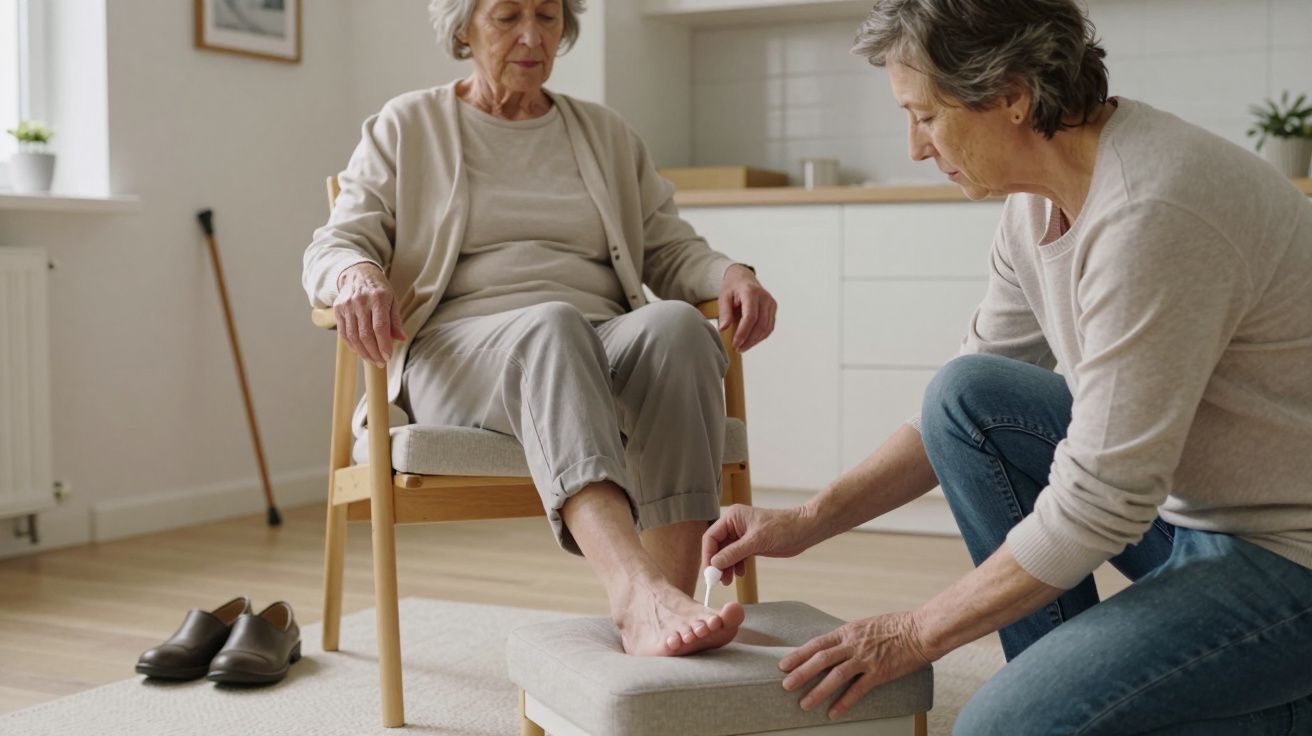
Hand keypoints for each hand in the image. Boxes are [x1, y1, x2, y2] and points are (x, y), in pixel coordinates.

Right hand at [334, 262, 406, 367]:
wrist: (358, 274)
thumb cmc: (379, 289)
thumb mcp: (392, 300)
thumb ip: (396, 321)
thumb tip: (402, 339)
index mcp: (378, 298)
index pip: (380, 327)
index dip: (384, 345)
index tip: (388, 357)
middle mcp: (360, 302)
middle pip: (365, 334)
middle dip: (374, 352)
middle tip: (381, 362)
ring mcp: (347, 306)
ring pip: (353, 336)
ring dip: (363, 352)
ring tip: (372, 360)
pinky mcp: (338, 310)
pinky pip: (343, 333)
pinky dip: (352, 345)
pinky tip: (360, 352)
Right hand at [702, 505, 816, 585]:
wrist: (804, 530)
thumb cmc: (783, 528)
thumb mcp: (757, 541)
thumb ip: (734, 552)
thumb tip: (715, 563)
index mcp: (732, 517)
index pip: (711, 536)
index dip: (708, 554)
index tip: (709, 572)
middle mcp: (734, 525)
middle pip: (717, 546)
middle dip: (717, 563)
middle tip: (717, 580)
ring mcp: (742, 535)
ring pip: (726, 553)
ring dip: (726, 567)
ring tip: (728, 581)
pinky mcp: (750, 544)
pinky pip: (736, 556)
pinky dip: (736, 566)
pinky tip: (740, 574)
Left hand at [717, 264, 776, 351]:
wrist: (743, 277)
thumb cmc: (732, 287)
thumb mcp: (724, 296)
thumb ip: (724, 312)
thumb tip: (723, 329)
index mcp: (751, 292)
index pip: (751, 317)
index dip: (743, 333)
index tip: (735, 344)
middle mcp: (765, 297)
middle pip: (761, 324)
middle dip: (749, 340)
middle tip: (738, 348)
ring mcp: (771, 303)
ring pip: (767, 327)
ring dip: (755, 340)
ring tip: (742, 347)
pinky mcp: (773, 308)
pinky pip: (769, 326)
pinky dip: (760, 336)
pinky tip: (750, 341)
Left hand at [780, 611, 932, 719]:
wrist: (921, 630)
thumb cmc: (896, 626)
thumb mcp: (866, 626)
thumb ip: (849, 637)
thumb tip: (835, 647)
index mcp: (848, 631)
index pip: (817, 643)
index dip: (798, 654)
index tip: (784, 664)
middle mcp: (853, 644)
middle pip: (821, 659)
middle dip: (801, 673)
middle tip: (785, 685)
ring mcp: (866, 659)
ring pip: (835, 676)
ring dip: (818, 691)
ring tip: (804, 704)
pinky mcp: (880, 673)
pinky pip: (858, 690)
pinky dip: (844, 703)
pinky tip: (833, 713)